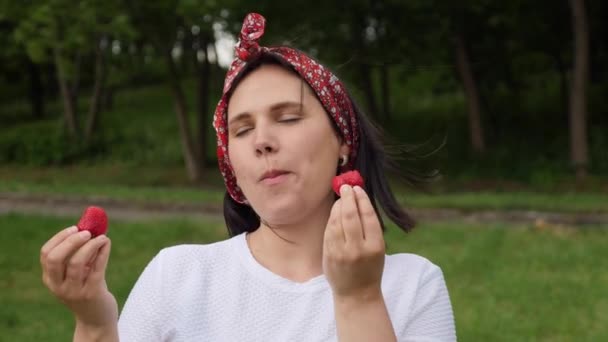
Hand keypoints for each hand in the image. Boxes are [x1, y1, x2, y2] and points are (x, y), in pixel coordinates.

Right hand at [40, 225, 117, 327]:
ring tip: (102, 237)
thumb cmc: (88, 288)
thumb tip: (91, 225)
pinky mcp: (92, 293)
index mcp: (50, 279)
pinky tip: (107, 243)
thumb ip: (79, 253)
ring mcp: (74, 291)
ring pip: (77, 263)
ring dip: (90, 245)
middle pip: (55, 258)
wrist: (96, 318)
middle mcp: (58, 286)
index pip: (46, 254)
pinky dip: (102, 252)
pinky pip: (97, 268)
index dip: (60, 238)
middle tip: (87, 232)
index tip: (75, 228)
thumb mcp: (77, 274)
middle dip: (71, 241)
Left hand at [323, 185, 385, 299]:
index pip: (367, 216)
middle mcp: (358, 249)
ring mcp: (341, 252)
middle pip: (350, 215)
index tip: (358, 189)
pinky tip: (334, 212)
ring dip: (338, 206)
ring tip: (341, 199)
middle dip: (347, 198)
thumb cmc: (370, 268)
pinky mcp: (329, 254)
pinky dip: (331, 218)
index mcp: (375, 246)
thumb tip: (359, 200)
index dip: (362, 199)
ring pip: (336, 221)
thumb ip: (369, 228)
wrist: (357, 294)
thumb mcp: (377, 249)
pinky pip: (328, 231)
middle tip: (346, 188)